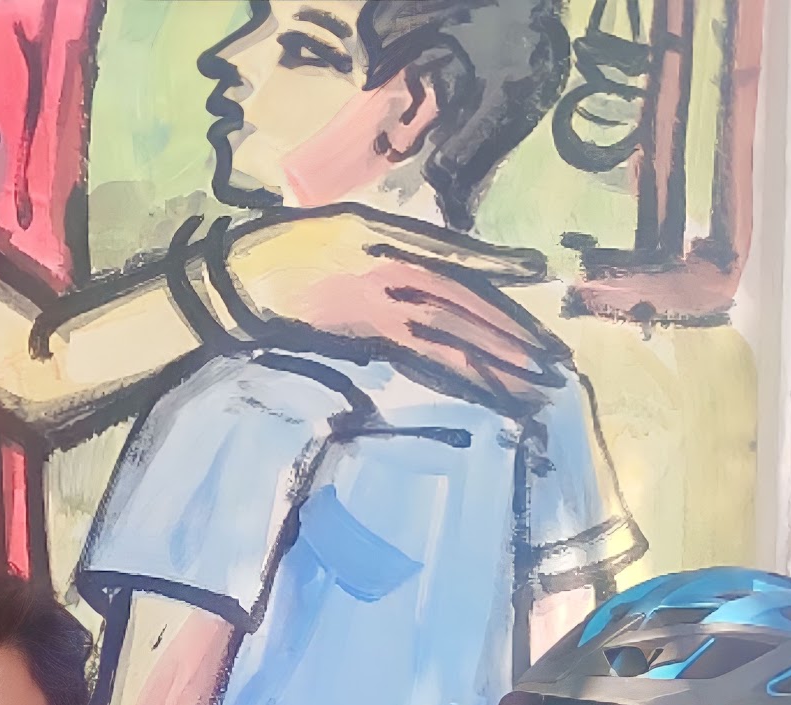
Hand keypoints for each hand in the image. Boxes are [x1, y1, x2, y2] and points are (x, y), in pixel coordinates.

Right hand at [221, 204, 569, 410]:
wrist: (234, 278)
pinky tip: (491, 386)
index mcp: (387, 233)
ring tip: (538, 383)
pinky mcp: (369, 329)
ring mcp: (384, 296)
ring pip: (458, 329)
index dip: (500, 269)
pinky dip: (464, 370)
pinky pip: (428, 354)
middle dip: (515, 332)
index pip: (456, 256)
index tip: (537, 281)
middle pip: (469, 299)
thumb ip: (379, 245)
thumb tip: (414, 274)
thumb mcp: (335, 232)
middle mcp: (395, 261)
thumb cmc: (275, 255)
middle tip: (556, 360)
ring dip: (501, 359)